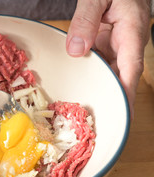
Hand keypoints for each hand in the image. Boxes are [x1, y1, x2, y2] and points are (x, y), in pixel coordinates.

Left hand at [66, 0, 150, 118]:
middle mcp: (127, 45)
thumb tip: (76, 50)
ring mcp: (117, 47)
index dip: (126, 95)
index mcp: (131, 35)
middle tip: (98, 123)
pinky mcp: (107, 45)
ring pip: (110, 74)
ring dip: (99, 90)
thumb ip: (86, 20)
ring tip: (84, 111)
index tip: (122, 115)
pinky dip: (90, 76)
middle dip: (112, 100)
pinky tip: (77, 86)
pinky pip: (100, 65)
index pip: (130, 71)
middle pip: (121, 79)